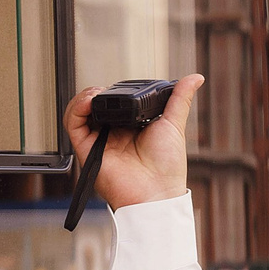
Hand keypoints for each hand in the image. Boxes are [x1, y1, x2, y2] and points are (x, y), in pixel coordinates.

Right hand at [62, 74, 200, 209]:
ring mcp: (98, 142)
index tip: (123, 87)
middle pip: (95, 105)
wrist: (156, 192)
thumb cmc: (167, 167)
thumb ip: (179, 98)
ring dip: (85, 97)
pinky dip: (76, 108)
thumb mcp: (174, 124)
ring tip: (96, 93)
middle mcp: (112, 135)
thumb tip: (195, 77)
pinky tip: (89, 102)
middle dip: (98, 92)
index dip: (115, 91)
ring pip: (80, 111)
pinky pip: (72, 124)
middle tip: (110, 90)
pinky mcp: (86, 149)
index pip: (115, 103)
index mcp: (131, 128)